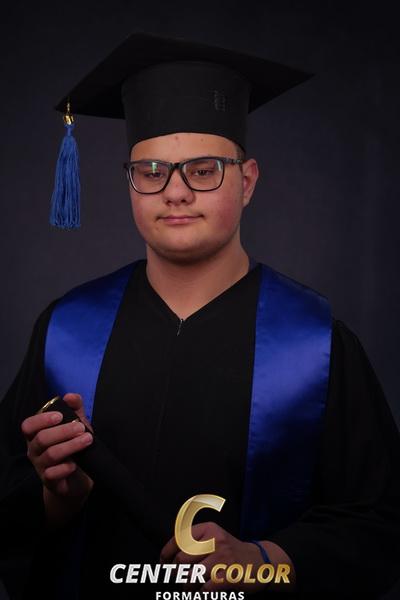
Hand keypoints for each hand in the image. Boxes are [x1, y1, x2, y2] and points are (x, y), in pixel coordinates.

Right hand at [21, 393, 93, 523]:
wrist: (77, 477)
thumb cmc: (73, 446)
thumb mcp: (76, 424)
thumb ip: (74, 409)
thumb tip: (70, 396)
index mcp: (37, 434)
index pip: (28, 425)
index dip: (42, 419)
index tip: (60, 416)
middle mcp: (35, 450)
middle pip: (41, 438)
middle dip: (63, 431)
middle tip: (81, 427)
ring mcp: (40, 466)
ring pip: (50, 454)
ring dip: (71, 445)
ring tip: (87, 440)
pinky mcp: (50, 481)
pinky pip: (53, 474)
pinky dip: (65, 467)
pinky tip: (75, 463)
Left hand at [160, 521, 274, 593]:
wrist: (261, 561)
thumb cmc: (230, 551)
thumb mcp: (215, 537)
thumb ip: (194, 542)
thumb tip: (167, 558)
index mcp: (209, 528)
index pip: (179, 539)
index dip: (166, 553)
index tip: (164, 562)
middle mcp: (215, 540)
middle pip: (182, 559)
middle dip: (175, 572)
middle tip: (176, 577)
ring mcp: (222, 558)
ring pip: (191, 576)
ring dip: (186, 585)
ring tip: (189, 586)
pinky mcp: (228, 576)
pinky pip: (204, 589)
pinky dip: (200, 594)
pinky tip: (202, 592)